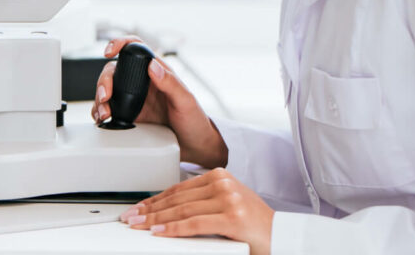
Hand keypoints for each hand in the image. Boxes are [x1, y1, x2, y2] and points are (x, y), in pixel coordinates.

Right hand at [92, 37, 227, 168]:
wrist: (194, 147)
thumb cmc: (194, 121)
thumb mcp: (186, 101)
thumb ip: (170, 83)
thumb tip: (152, 66)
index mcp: (157, 72)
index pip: (136, 48)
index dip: (121, 44)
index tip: (110, 51)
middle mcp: (142, 82)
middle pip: (114, 70)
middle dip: (104, 81)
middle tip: (105, 96)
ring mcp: (133, 99)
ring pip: (107, 89)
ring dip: (99, 99)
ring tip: (104, 113)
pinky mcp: (128, 115)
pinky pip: (108, 109)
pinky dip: (100, 112)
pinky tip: (103, 120)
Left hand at [120, 168, 273, 254]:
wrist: (283, 237)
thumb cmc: (254, 226)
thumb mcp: (225, 205)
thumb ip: (202, 202)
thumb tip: (167, 209)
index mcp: (219, 176)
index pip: (178, 188)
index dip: (155, 199)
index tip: (138, 207)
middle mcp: (222, 183)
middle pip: (176, 198)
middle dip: (149, 210)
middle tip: (130, 218)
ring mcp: (228, 198)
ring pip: (182, 210)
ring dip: (155, 220)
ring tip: (138, 226)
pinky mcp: (232, 217)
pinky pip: (194, 224)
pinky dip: (173, 229)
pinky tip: (158, 232)